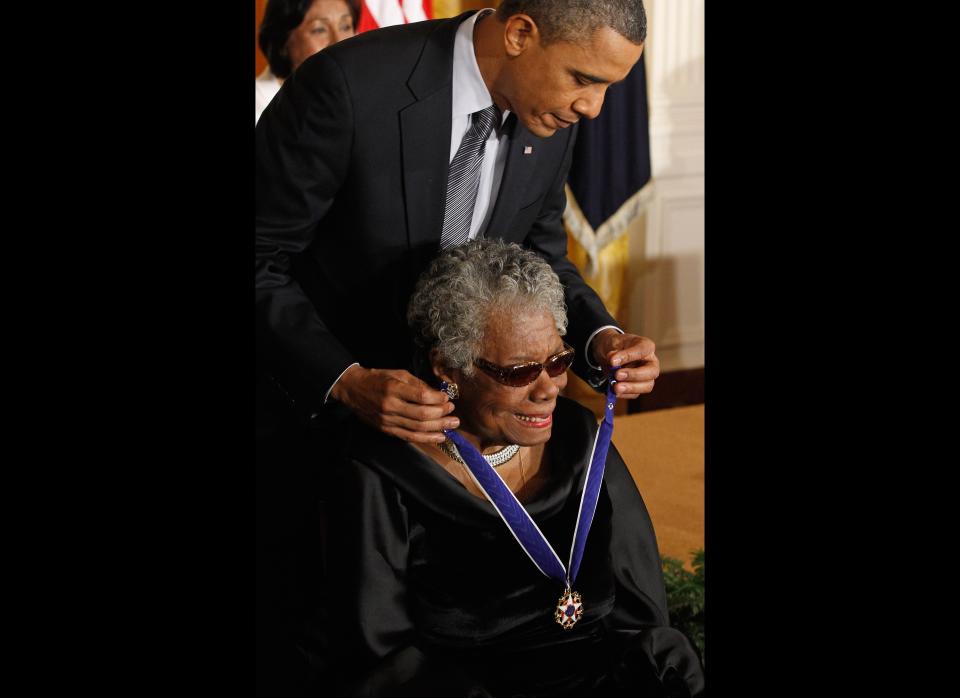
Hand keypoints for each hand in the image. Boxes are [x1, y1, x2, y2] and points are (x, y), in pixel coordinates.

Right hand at [330, 365, 458, 442]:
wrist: (352, 389)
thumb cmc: (377, 379)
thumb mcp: (398, 374)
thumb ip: (418, 384)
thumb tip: (438, 394)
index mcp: (393, 388)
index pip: (421, 396)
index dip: (437, 399)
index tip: (447, 398)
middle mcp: (390, 406)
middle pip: (421, 414)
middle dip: (441, 414)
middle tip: (453, 412)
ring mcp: (387, 420)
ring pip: (417, 428)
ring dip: (438, 428)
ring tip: (452, 425)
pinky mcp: (386, 430)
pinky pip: (408, 436)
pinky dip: (425, 438)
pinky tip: (439, 437)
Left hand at [590, 330, 659, 398]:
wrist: (610, 357)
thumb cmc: (615, 347)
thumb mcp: (612, 344)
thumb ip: (613, 352)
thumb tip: (613, 361)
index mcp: (646, 346)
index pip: (643, 350)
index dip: (629, 356)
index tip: (612, 360)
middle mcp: (651, 362)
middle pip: (651, 372)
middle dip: (634, 375)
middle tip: (617, 375)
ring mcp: (647, 377)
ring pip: (647, 386)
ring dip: (631, 388)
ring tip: (616, 387)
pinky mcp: (639, 388)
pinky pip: (635, 394)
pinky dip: (624, 394)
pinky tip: (614, 391)